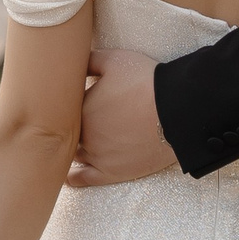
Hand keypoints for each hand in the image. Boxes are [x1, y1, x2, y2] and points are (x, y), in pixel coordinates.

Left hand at [67, 47, 172, 187]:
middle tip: (74, 121)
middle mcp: (82, 133)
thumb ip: (89, 61)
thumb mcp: (114, 60)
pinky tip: (68, 177)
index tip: (74, 100)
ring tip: (69, 147)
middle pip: (66, 132)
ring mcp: (95, 155)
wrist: (176, 111)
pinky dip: (73, 178)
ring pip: (73, 154)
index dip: (68, 103)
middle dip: (68, 126)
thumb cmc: (146, 83)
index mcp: (79, 107)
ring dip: (71, 149)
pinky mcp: (110, 172)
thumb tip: (73, 62)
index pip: (62, 107)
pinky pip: (83, 179)